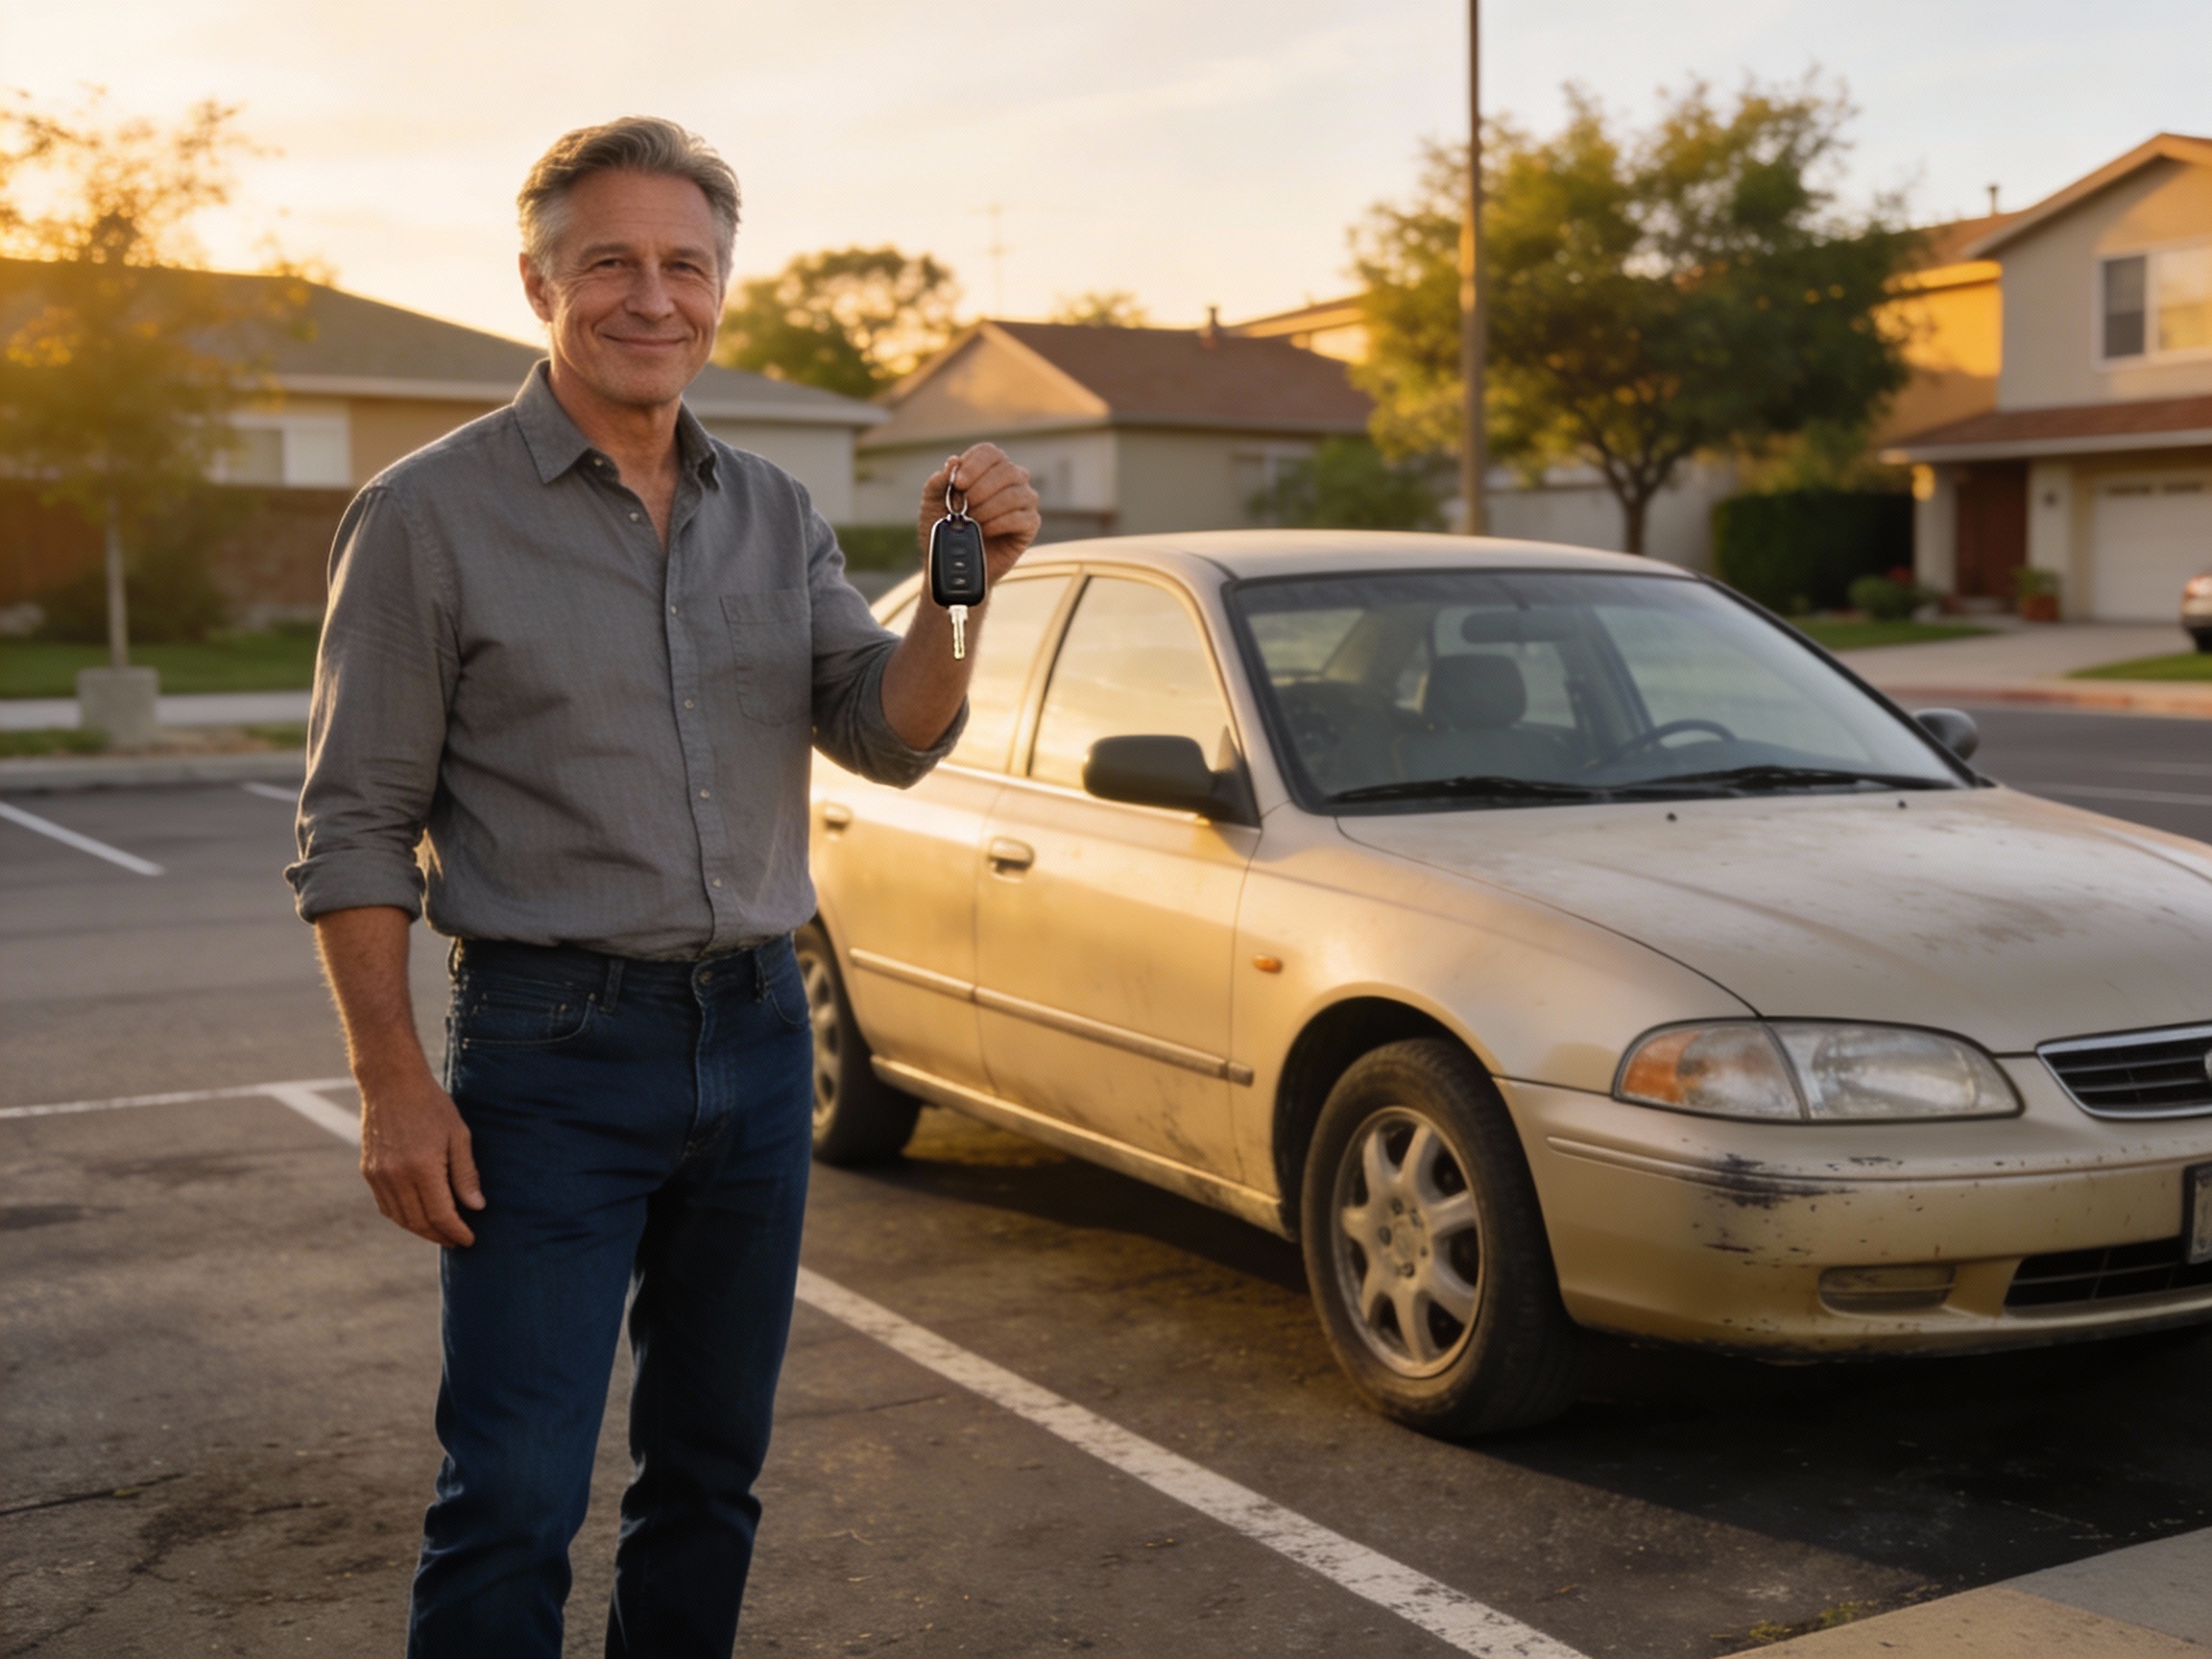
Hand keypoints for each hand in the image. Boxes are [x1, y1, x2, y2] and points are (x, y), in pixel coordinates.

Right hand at [359, 1070, 483, 1246]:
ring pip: (400, 1218)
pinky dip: (402, 1217)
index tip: (469, 1240)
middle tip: (456, 1240)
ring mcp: (379, 1176)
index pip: (440, 1214)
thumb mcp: (458, 1136)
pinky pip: (385, 1205)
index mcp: (422, 1168)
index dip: (456, 1231)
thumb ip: (466, 1174)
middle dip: (439, 1235)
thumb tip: (476, 1207)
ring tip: (440, 1232)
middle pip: (419, 1222)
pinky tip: (417, 1216)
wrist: (391, 1084)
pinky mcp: (368, 1172)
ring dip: (420, 1230)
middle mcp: (396, 1176)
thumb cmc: (431, 1106)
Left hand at [918, 443, 1039, 577]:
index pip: (990, 453)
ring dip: (989, 507)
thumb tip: (953, 462)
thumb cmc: (945, 528)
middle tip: (964, 506)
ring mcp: (1024, 501)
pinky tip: (985, 530)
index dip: (975, 465)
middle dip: (981, 488)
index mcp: (988, 468)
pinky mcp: (1030, 524)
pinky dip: (1000, 523)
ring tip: (972, 521)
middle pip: (1006, 470)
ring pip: (1016, 493)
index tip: (958, 483)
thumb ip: (938, 482)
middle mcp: (1011, 479)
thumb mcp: (933, 504)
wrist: (954, 563)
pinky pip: (1022, 517)